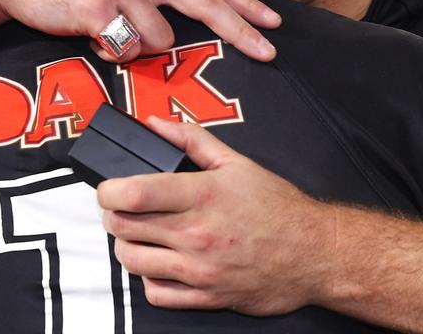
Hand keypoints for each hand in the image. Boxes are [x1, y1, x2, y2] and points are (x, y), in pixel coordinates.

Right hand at [0, 0, 280, 61]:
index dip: (245, 2)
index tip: (274, 22)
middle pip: (205, 3)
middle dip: (241, 30)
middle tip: (268, 52)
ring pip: (160, 39)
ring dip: (139, 47)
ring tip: (112, 33)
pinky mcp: (99, 8)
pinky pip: (126, 49)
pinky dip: (112, 52)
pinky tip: (92, 37)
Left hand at [97, 117, 331, 314]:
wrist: (314, 253)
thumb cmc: (277, 207)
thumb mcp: (237, 162)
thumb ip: (192, 140)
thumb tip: (156, 125)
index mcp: (202, 195)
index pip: (134, 193)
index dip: (108, 190)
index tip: (109, 188)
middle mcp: (197, 234)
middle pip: (123, 227)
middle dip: (114, 215)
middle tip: (123, 208)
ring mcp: (200, 269)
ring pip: (132, 261)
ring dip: (126, 246)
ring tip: (139, 235)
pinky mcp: (206, 297)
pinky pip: (156, 293)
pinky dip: (149, 278)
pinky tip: (160, 263)